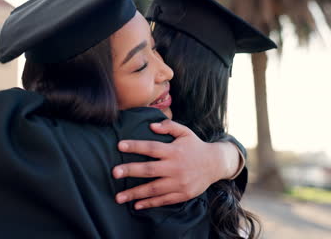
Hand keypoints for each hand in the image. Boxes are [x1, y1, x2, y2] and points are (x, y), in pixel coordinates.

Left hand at [112, 119, 237, 209]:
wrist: (215, 164)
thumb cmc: (195, 146)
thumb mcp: (185, 132)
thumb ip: (169, 126)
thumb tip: (151, 126)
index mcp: (174, 151)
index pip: (151, 147)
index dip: (135, 146)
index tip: (120, 146)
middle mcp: (175, 167)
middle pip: (149, 170)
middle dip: (131, 171)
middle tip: (114, 172)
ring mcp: (179, 182)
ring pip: (154, 189)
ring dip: (135, 193)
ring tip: (118, 197)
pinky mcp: (183, 194)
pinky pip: (163, 200)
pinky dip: (150, 203)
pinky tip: (136, 205)